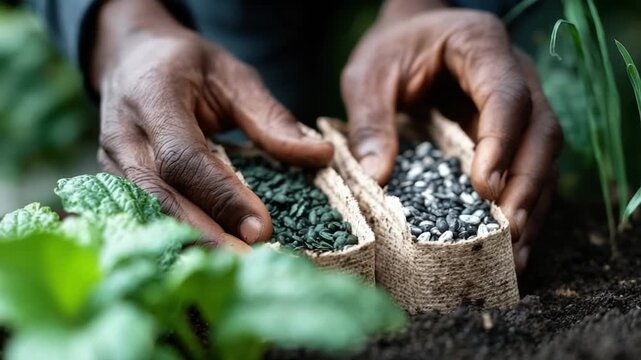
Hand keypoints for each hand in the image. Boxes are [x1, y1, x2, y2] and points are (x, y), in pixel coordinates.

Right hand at [91, 0, 332, 250]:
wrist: (130, 59)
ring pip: (148, 214)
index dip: (223, 197)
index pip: (185, 159)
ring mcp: (111, 162)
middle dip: (207, 234)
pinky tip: (207, 256)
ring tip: (233, 270)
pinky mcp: (113, 182)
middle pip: (161, 197)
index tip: (262, 229)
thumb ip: (270, 117)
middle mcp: (123, 134)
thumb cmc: (186, 65)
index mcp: (153, 97)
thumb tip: (320, 155)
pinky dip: (176, 238)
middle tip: (250, 265)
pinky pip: (143, 216)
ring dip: (190, 244)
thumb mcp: (232, 76)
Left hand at [342, 7, 561, 271]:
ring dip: (533, 202)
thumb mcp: (367, 75)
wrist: (410, 35)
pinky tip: (514, 243)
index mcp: (480, 45)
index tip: (486, 185)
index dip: (502, 140)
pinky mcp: (514, 132)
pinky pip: (530, 169)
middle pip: (540, 130)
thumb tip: (376, 178)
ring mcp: (520, 104)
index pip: (507, 95)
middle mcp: (514, 74)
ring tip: (516, 250)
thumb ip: (370, 120)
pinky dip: (525, 205)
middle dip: (527, 182)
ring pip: (544, 154)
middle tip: (509, 228)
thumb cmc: (392, 49)